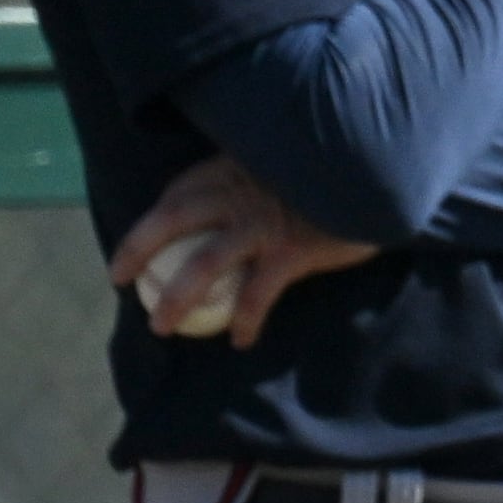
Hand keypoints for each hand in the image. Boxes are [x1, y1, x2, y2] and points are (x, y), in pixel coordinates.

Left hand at [109, 154, 379, 349]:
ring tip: (161, 325)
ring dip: (176, 298)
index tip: (142, 241)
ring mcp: (263, 224)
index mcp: (233, 168)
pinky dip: (244, 319)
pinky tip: (240, 339)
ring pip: (203, 264)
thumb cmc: (337, 175)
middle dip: (138, 249)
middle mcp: (240, 193)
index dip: (153, 218)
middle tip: (119, 276)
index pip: (179, 191)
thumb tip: (238, 197)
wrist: (382, 180)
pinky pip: (256, 293)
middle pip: (172, 219)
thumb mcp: (289, 162)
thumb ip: (260, 174)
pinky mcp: (292, 252)